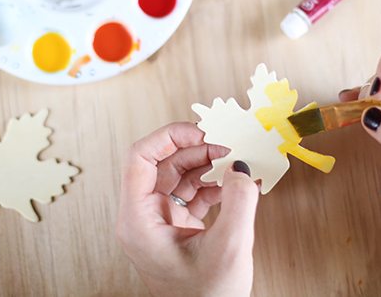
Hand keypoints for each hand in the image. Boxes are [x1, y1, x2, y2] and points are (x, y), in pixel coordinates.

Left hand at [116, 122, 258, 296]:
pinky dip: (214, 183)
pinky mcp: (177, 226)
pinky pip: (192, 192)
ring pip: (179, 175)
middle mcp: (143, 216)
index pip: (140, 158)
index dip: (170, 137)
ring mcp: (160, 221)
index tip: (202, 132)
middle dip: (198, 149)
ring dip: (209, 164)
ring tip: (237, 160)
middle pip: (163, 163)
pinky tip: (236, 181)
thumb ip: (239, 200)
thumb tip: (242, 165)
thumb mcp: (228, 248)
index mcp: (138, 220)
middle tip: (230, 144)